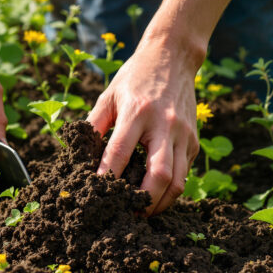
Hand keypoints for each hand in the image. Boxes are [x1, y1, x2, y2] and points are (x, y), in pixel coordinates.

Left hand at [87, 38, 199, 215]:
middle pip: (158, 175)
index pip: (120, 152)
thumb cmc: (134, 78)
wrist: (174, 57)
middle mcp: (164, 125)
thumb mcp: (108, 95)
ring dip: (160, 203)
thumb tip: (77, 155)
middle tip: (127, 214)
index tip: (95, 193)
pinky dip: (170, 190)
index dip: (107, 176)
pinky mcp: (194, 141)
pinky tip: (154, 196)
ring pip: (177, 181)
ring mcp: (183, 135)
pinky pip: (184, 173)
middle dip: (143, 202)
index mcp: (137, 112)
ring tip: (142, 213)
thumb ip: (93, 125)